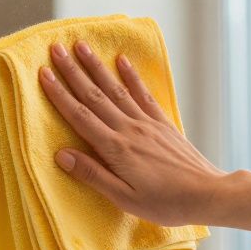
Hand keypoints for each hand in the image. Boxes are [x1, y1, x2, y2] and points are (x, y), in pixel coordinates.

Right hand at [38, 40, 226, 226]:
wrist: (206, 194)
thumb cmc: (165, 203)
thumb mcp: (124, 198)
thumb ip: (93, 174)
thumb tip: (61, 155)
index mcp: (115, 149)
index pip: (80, 116)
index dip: (60, 94)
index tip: (44, 74)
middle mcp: (129, 129)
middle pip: (94, 95)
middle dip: (73, 71)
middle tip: (56, 49)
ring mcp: (147, 123)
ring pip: (116, 89)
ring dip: (97, 66)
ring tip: (82, 46)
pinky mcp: (162, 123)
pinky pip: (143, 93)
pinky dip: (131, 76)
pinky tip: (122, 61)